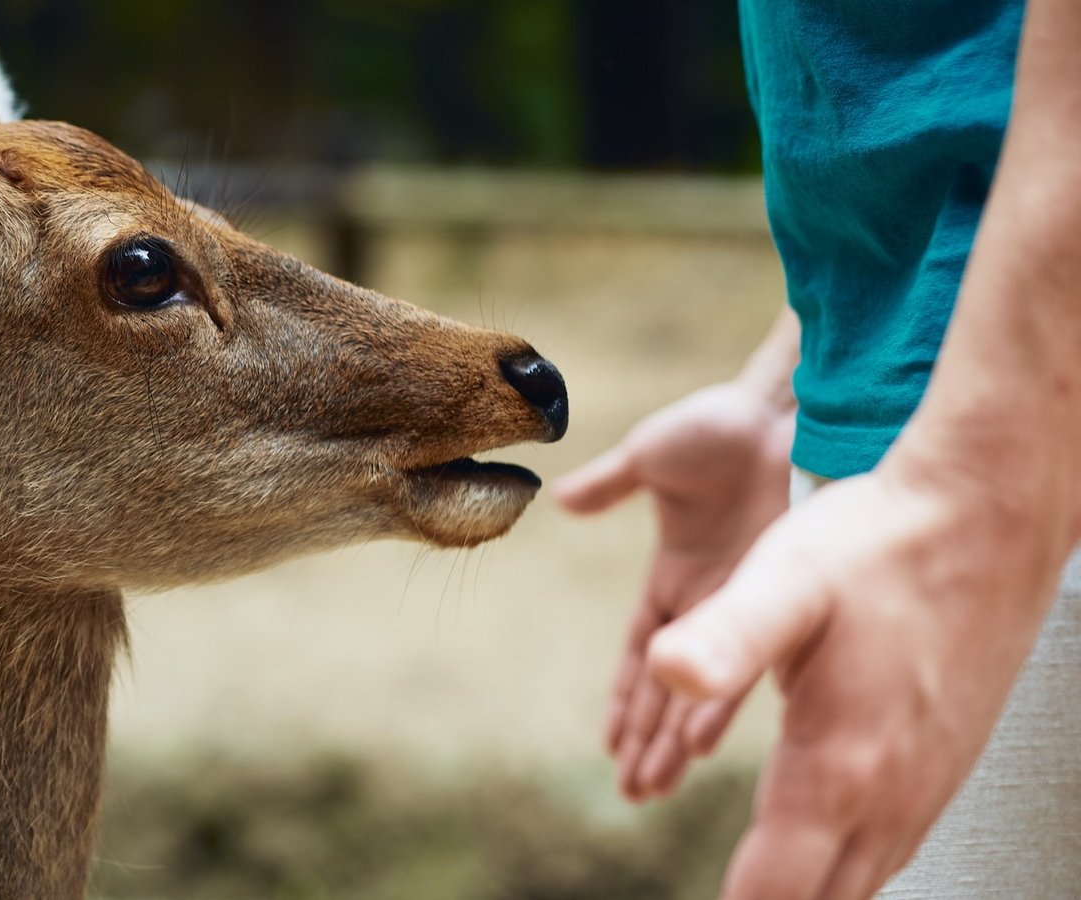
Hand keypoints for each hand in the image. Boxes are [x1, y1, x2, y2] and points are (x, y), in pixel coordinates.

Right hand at [555, 380, 793, 800]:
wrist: (784, 412)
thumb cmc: (718, 428)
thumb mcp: (649, 456)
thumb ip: (609, 484)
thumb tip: (557, 499)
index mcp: (674, 573)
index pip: (643, 650)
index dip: (625, 697)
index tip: (609, 743)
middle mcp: (711, 603)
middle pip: (671, 684)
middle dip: (647, 739)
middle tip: (631, 793)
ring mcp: (747, 606)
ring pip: (704, 688)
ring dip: (676, 739)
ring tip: (656, 788)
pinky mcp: (780, 601)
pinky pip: (747, 665)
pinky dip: (717, 706)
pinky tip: (700, 747)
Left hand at [647, 454, 1066, 899]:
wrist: (984, 514)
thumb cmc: (880, 544)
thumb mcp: (787, 579)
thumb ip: (726, 634)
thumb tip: (661, 671)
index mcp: (839, 764)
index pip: (774, 890)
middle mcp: (889, 793)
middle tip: (721, 888)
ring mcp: (926, 783)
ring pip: (859, 880)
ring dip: (802, 887)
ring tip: (756, 880)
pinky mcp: (943, 761)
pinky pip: (891, 847)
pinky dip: (845, 863)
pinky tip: (824, 844)